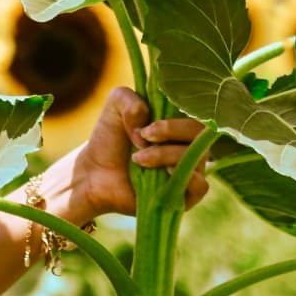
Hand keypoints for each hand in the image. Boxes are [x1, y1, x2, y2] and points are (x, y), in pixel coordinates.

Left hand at [59, 87, 208, 227]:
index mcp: (180, 123)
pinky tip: (166, 173)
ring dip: (165, 155)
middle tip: (142, 137)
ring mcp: (188, 172)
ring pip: (197, 158)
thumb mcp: (114, 107)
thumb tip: (145, 117)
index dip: (176, 114)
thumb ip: (128, 98)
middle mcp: (189, 146)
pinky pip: (201, 187)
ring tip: (137, 159)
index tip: (147, 123)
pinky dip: (188, 178)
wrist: (95, 174)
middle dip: (170, 131)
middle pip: (201, 133)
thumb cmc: (110, 139)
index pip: (199, 112)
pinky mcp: (183, 197)